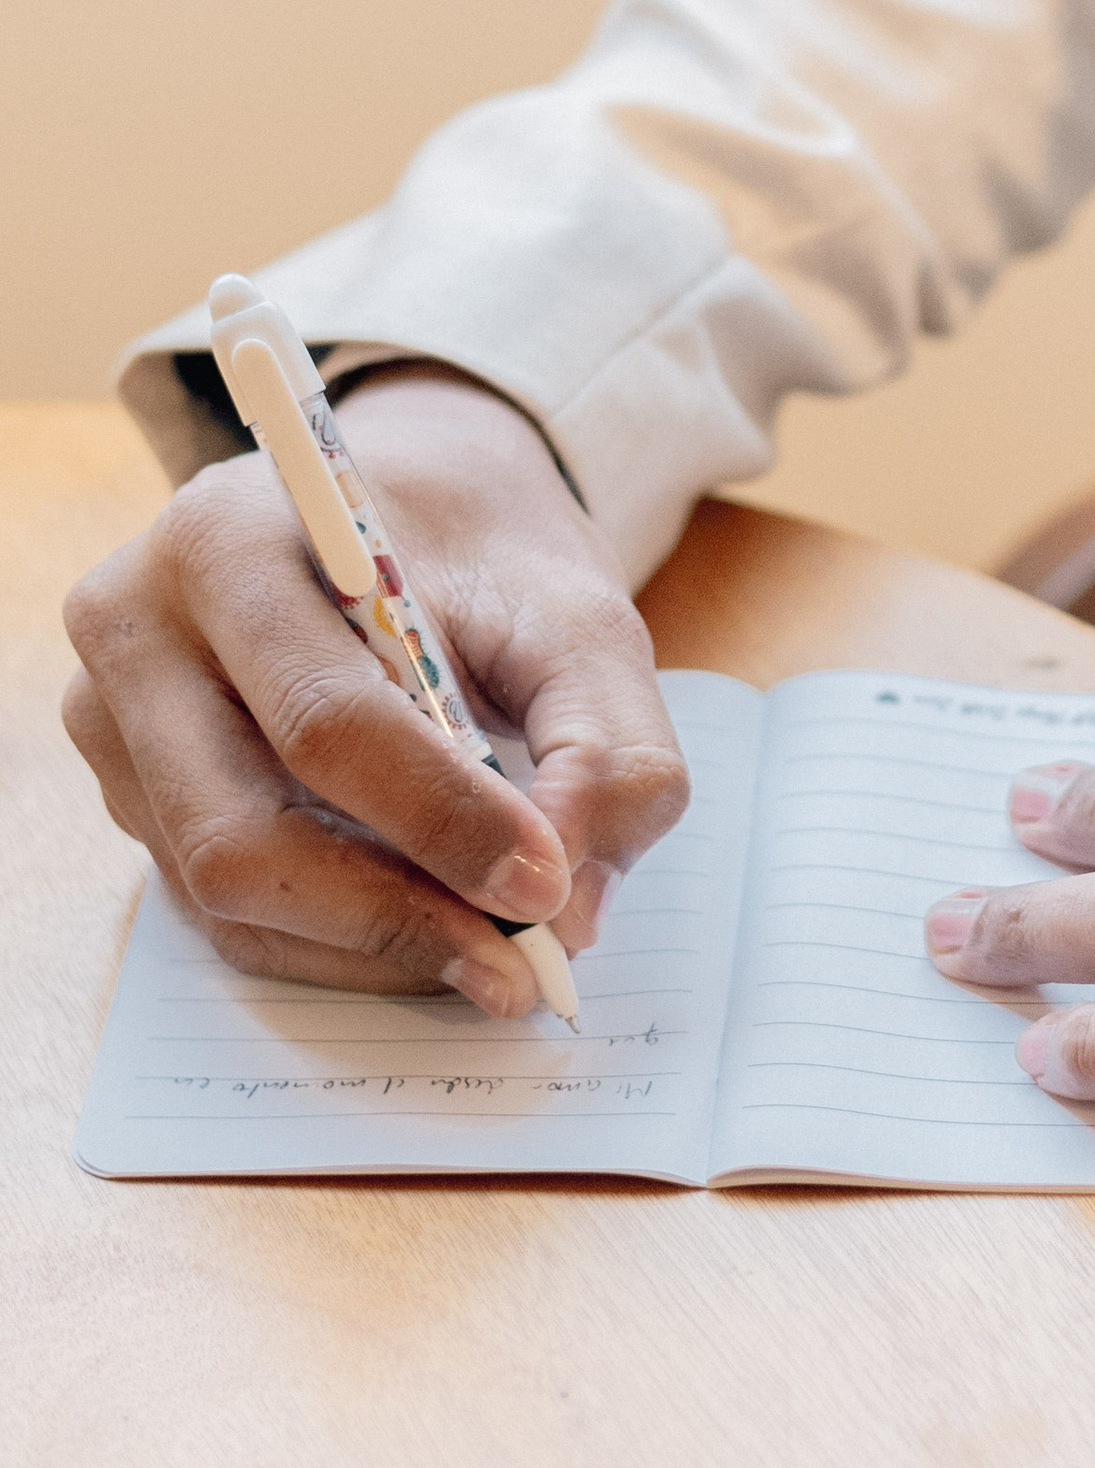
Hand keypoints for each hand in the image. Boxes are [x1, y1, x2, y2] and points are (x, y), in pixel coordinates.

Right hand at [63, 368, 689, 1017]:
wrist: (398, 508)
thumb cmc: (479, 551)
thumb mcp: (576, 610)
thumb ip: (606, 742)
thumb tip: (572, 906)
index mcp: (231, 542)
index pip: (323, 718)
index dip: (441, 819)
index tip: (548, 884)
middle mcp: (137, 632)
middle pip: (240, 831)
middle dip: (396, 912)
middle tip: (524, 959)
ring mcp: (114, 723)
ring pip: (225, 892)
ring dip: (370, 942)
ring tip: (493, 952)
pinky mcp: (132, 793)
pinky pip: (221, 911)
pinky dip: (336, 944)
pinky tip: (427, 932)